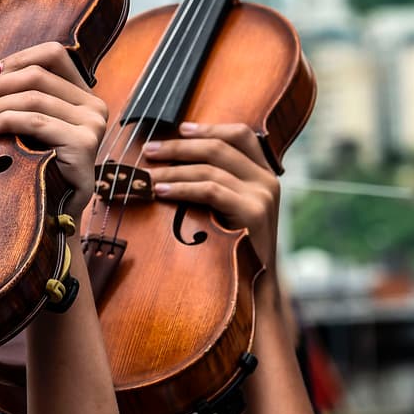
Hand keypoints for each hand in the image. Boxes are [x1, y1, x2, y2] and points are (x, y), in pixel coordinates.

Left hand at [0, 42, 106, 213]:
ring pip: (33, 98)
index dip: (18, 59)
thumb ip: (17, 100)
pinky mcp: (83, 144)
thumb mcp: (29, 127)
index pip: (53, 55)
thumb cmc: (38, 167)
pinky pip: (36, 122)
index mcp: (82, 95)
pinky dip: (5, 121)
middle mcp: (93, 105)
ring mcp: (91, 124)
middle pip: (37, 76)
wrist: (54, 212)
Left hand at [145, 122, 278, 277]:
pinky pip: (210, 190)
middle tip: (148, 151)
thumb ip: (215, 181)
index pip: (240, 135)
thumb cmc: (233, 245)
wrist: (255, 285)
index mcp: (263, 173)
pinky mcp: (253, 213)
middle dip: (178, 147)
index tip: (180, 128)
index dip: (209, 128)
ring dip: (171, 170)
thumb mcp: (229, 207)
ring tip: (145, 176)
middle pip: (218, 147)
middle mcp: (267, 180)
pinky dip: (181, 188)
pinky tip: (161, 192)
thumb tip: (171, 159)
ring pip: (209, 168)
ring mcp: (262, 195)